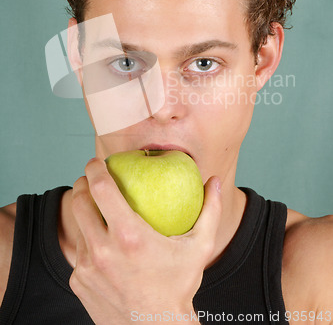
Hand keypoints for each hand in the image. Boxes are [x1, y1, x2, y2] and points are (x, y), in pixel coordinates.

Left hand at [69, 157, 221, 323]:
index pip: (101, 189)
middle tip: (91, 179)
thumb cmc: (179, 286)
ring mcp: (87, 269)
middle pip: (79, 203)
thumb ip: (209, 210)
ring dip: (83, 211)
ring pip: (77, 227)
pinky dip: (87, 240)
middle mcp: (102, 251)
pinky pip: (78, 251)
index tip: (97, 161)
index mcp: (129, 237)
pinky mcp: (79, 282)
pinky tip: (100, 240)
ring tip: (94, 205)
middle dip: (82, 184)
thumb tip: (213, 180)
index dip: (96, 169)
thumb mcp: (198, 247)